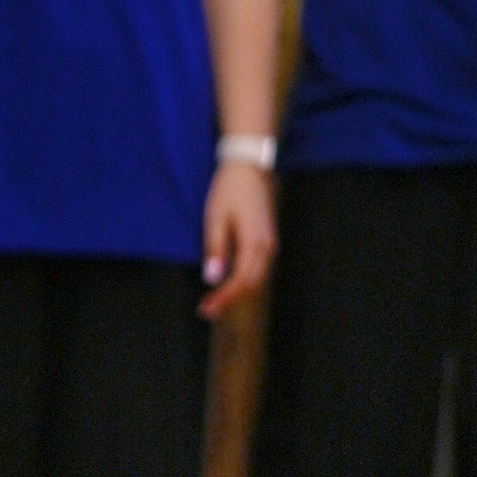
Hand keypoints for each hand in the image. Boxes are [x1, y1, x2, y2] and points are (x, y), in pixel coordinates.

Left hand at [199, 161, 274, 318]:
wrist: (249, 166)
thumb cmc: (229, 190)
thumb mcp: (215, 218)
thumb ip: (215, 249)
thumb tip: (212, 279)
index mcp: (255, 242)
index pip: (241, 281)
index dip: (224, 298)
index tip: (206, 309)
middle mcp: (267, 246)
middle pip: (251, 284)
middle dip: (230, 300)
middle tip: (206, 310)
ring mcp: (270, 243)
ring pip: (256, 278)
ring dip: (237, 291)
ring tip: (215, 301)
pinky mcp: (267, 239)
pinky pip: (258, 267)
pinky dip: (243, 279)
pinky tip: (228, 282)